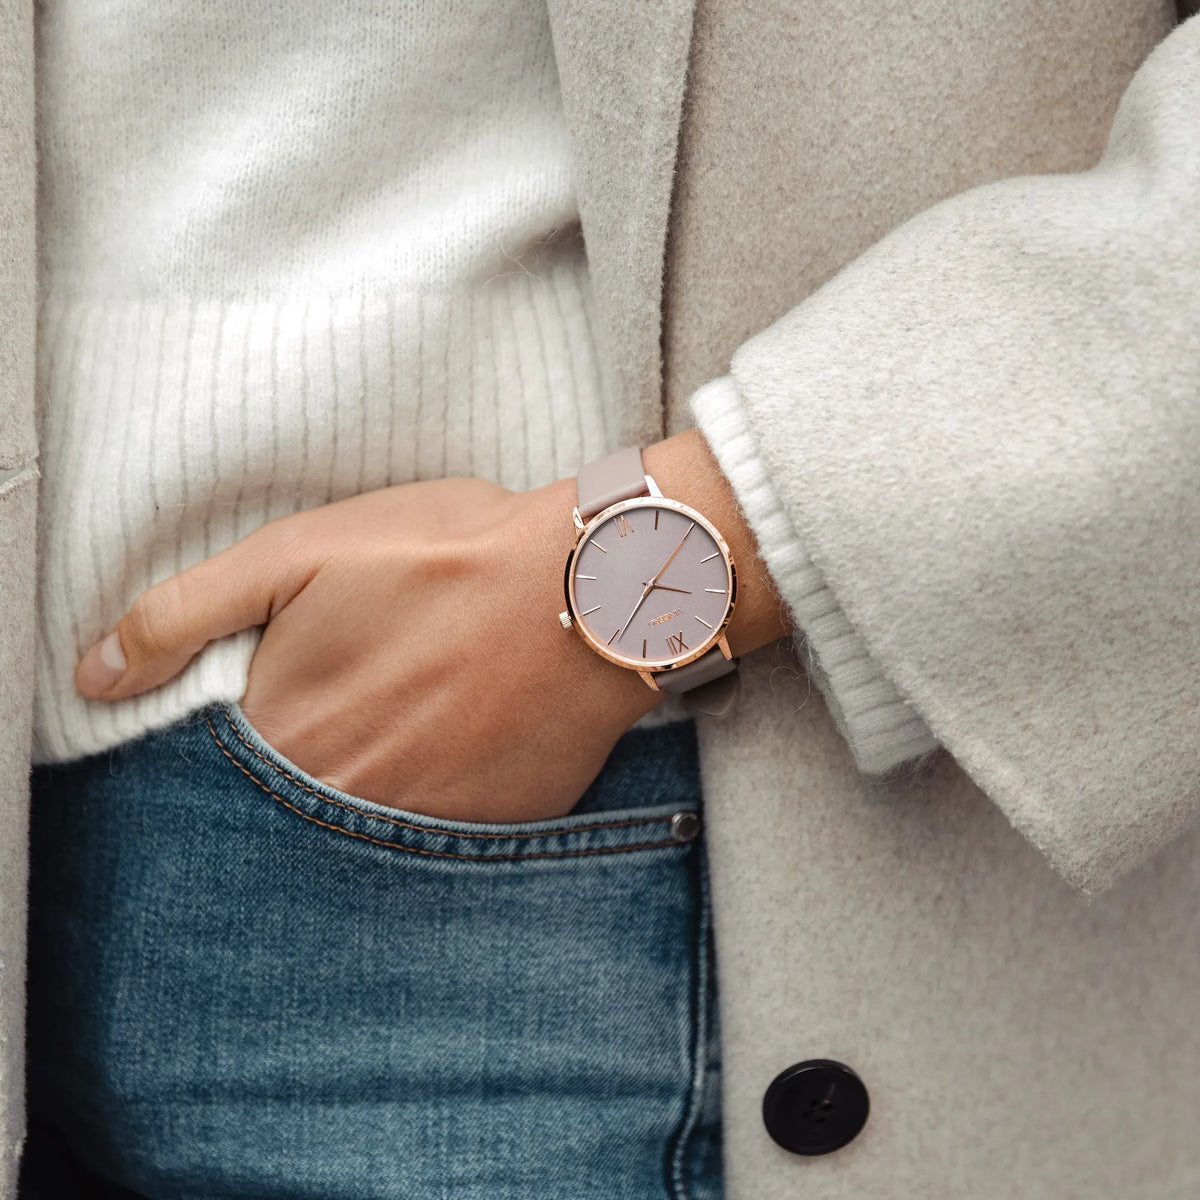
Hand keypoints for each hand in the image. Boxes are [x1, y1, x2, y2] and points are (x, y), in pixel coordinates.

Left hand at [75, 431, 788, 823]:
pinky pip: (441, 838)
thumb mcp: (299, 553)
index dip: (242, 727)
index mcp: (287, 739)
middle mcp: (349, 808)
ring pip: (364, 832)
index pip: (215, 774)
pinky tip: (460, 738)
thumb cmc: (448, 556)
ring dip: (372, 784)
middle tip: (362, 696)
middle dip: (310, 758)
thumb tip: (93, 673)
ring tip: (410, 716)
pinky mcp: (495, 831)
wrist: (590, 586)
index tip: (285, 691)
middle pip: (291, 810)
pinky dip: (436, 797)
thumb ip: (184, 613)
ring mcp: (427, 833)